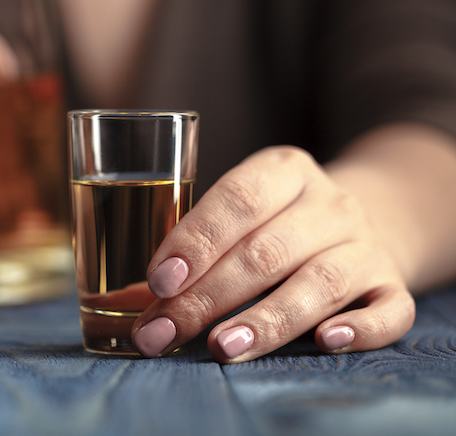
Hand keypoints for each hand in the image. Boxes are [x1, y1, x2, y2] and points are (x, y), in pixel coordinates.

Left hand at [131, 145, 415, 361]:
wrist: (361, 219)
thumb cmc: (276, 221)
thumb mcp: (240, 213)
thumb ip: (192, 249)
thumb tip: (126, 298)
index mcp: (284, 170)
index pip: (238, 199)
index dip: (196, 241)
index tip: (159, 281)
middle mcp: (330, 203)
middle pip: (266, 252)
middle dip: (207, 297)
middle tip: (163, 333)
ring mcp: (365, 244)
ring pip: (320, 282)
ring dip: (268, 320)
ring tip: (222, 347)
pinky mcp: (392, 284)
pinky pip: (387, 309)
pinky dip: (360, 328)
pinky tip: (325, 342)